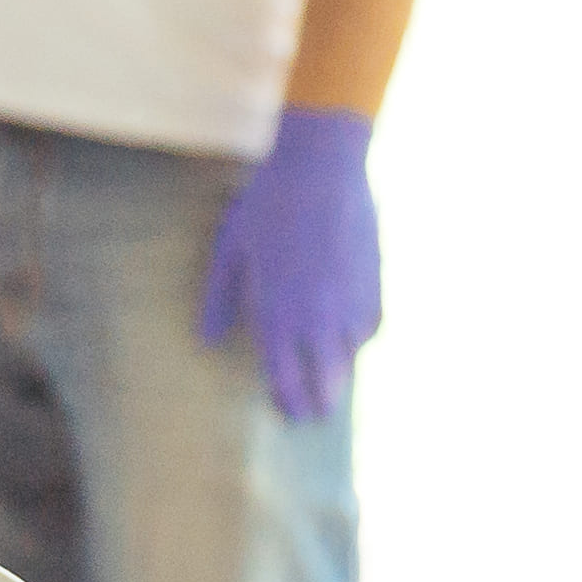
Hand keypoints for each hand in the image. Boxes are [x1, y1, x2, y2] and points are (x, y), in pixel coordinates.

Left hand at [196, 107, 380, 425]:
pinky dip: (359, 337)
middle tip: (312, 413)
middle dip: (318, 402)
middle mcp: (318, 319)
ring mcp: (351, 304)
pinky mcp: (375, 285)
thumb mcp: (231, 250)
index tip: (287, 414)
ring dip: (340, 371)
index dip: (287, 402)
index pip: (284, 379)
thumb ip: (220, 299)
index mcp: (277, 314)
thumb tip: (206, 339)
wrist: (323, 167)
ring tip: (330, 380)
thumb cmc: (268, 205)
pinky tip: (348, 335)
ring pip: (351, 358)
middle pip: (325, 384)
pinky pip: (370, 328)